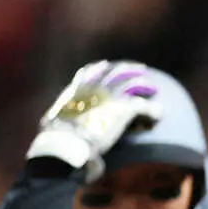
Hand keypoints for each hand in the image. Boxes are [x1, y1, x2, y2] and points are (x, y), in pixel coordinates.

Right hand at [27, 60, 161, 181]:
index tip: (105, 64)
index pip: (88, 73)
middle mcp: (93, 90)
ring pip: (132, 84)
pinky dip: (153, 110)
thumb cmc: (57, 141)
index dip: (98, 68)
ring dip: (144, 84)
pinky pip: (144, 106)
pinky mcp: (124, 109)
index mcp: (76, 91)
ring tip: (153, 88)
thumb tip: (48, 136)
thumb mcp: (52, 127)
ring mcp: (109, 97)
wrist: (67, 144)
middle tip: (138, 69)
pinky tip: (159, 114)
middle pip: (114, 72)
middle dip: (127, 69)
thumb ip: (55, 125)